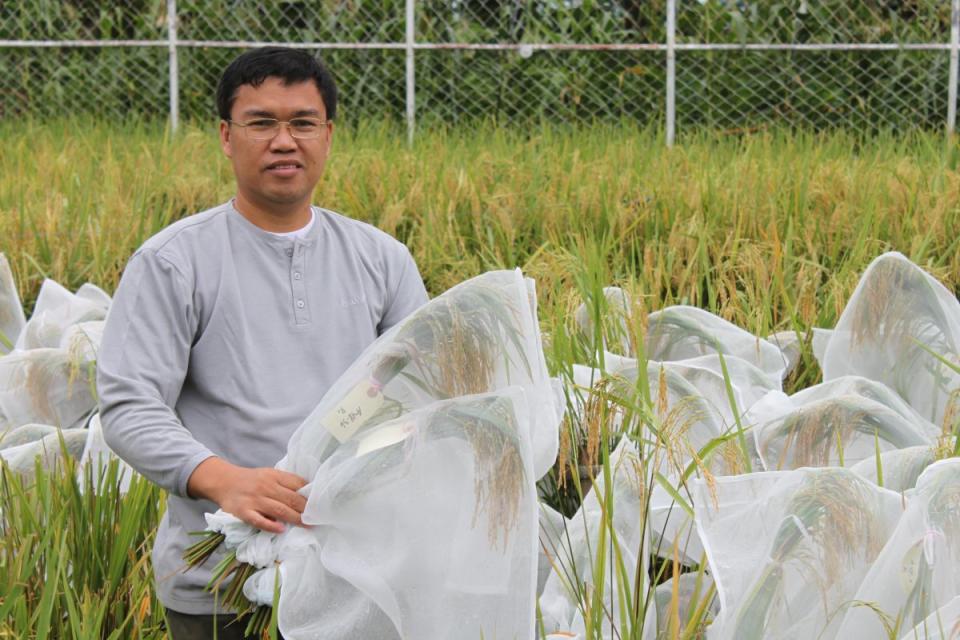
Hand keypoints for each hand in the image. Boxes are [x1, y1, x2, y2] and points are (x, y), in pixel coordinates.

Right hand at [187, 457, 307, 533]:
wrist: (223, 481)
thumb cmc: (251, 480)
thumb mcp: (268, 474)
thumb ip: (285, 483)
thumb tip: (307, 494)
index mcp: (274, 475)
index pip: (297, 483)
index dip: (310, 494)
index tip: (321, 503)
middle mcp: (265, 486)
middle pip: (291, 498)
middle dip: (306, 509)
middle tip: (319, 517)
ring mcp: (254, 500)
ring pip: (279, 510)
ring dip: (295, 518)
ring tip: (308, 525)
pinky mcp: (243, 512)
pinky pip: (258, 520)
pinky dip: (270, 525)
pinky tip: (281, 530)